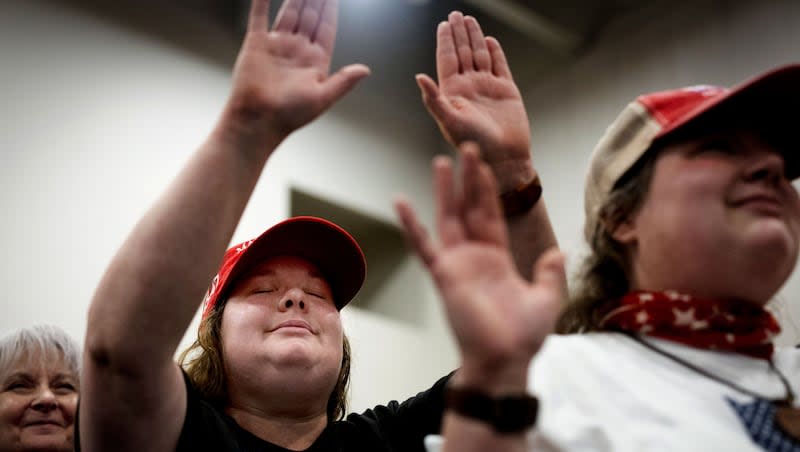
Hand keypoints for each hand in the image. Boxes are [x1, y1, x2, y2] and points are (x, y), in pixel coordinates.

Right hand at [225, 0, 369, 139]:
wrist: (257, 121)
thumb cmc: (290, 115)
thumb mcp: (323, 97)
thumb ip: (344, 81)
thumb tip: (366, 70)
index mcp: (315, 61)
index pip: (326, 28)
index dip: (330, 10)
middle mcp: (297, 50)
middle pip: (309, 17)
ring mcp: (277, 45)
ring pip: (289, 13)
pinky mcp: (256, 44)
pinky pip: (260, 16)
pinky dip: (263, 1)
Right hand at [394, 143, 564, 381]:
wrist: (505, 359)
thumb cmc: (522, 336)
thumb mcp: (546, 298)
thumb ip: (549, 273)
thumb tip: (557, 252)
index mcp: (497, 259)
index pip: (491, 215)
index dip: (488, 190)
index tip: (484, 165)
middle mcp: (475, 256)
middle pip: (470, 209)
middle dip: (470, 179)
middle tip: (467, 148)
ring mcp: (457, 263)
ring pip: (449, 218)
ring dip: (446, 191)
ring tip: (442, 162)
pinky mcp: (444, 274)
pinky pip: (424, 246)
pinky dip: (412, 224)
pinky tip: (401, 202)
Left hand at [417, 12, 530, 190]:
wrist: (504, 157)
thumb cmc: (474, 143)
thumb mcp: (450, 120)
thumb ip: (434, 99)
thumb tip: (418, 76)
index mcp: (453, 92)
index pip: (447, 60)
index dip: (445, 41)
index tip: (444, 24)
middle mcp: (469, 87)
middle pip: (462, 53)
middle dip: (458, 33)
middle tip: (456, 14)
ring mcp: (487, 87)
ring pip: (479, 55)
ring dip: (474, 37)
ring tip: (469, 19)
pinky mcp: (506, 90)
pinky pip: (499, 65)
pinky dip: (495, 52)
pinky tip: (489, 40)